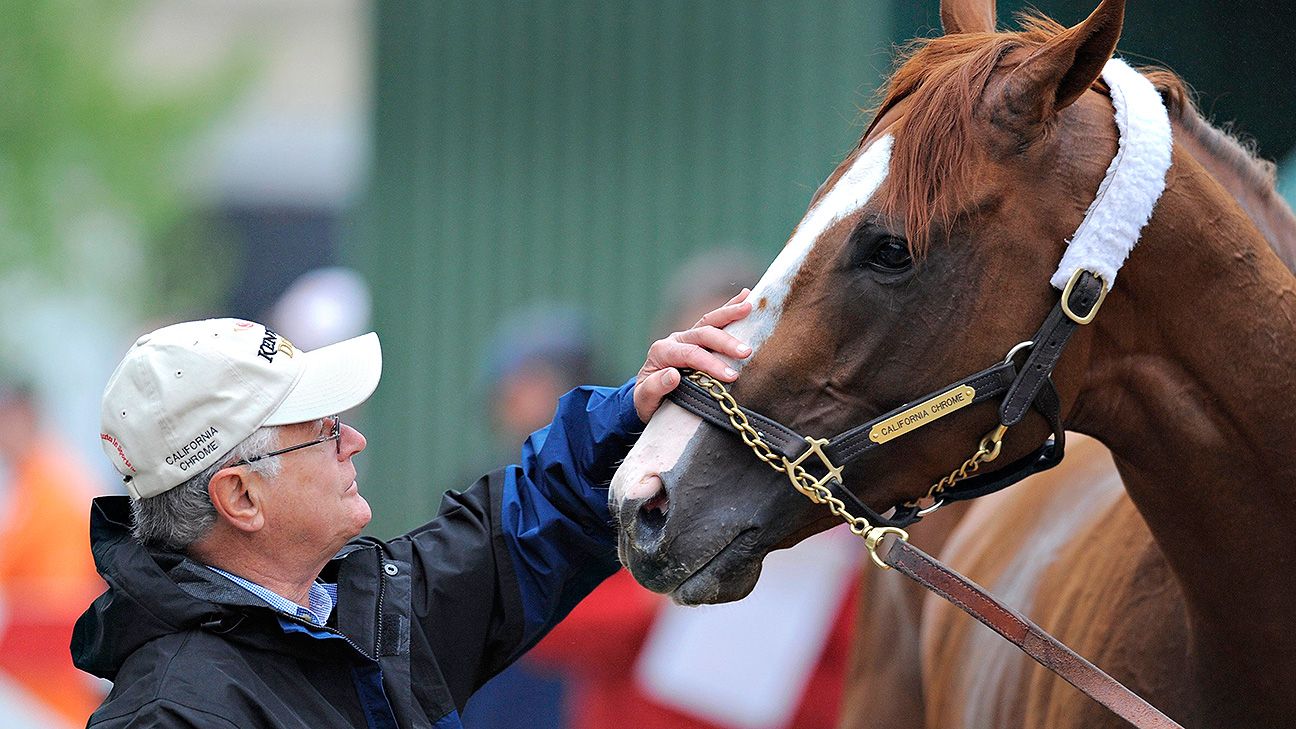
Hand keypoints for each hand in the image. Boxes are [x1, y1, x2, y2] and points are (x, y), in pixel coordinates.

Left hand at [634, 288, 753, 421]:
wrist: (645, 397)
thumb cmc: (646, 400)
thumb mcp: (645, 398)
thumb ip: (655, 387)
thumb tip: (673, 375)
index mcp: (661, 352)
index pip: (689, 354)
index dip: (710, 363)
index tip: (731, 376)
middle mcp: (674, 340)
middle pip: (702, 334)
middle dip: (725, 342)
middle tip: (746, 352)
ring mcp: (686, 337)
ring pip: (709, 321)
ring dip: (730, 313)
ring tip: (749, 306)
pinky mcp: (697, 339)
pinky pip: (713, 321)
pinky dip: (729, 309)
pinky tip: (745, 297)